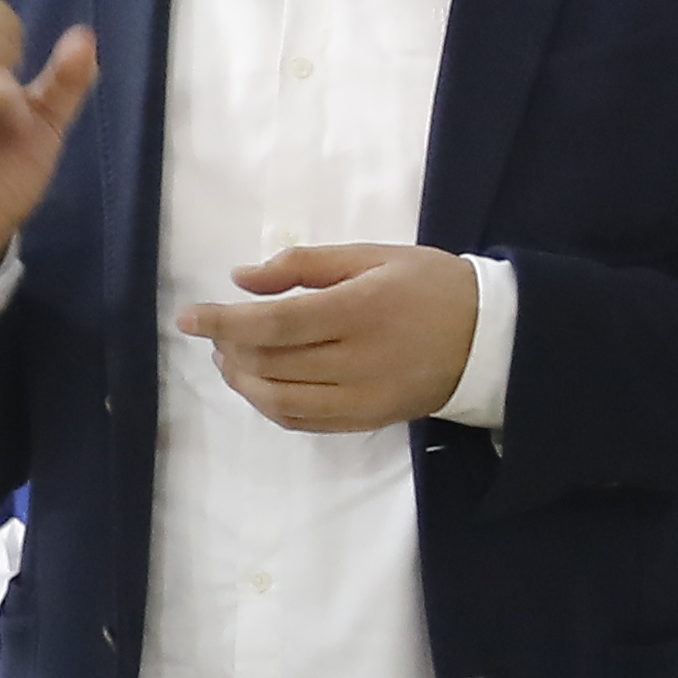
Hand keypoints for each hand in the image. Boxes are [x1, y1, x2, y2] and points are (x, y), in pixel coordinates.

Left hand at [174, 244, 481, 430]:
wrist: (490, 336)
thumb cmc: (428, 285)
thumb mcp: (372, 256)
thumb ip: (304, 264)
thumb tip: (240, 279)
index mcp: (360, 310)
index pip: (273, 324)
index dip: (222, 322)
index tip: (187, 318)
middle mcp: (359, 360)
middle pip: (269, 364)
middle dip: (228, 350)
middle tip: (216, 334)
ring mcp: (362, 398)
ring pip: (278, 400)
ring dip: (241, 381)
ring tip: (231, 358)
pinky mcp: (366, 421)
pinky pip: (301, 420)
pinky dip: (268, 404)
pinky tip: (259, 384)